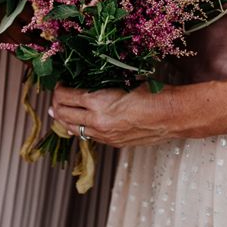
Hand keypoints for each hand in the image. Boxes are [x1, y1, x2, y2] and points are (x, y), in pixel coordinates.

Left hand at [50, 83, 181, 147]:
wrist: (171, 116)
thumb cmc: (151, 93)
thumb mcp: (122, 82)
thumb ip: (102, 85)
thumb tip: (86, 84)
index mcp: (98, 102)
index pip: (66, 96)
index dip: (58, 89)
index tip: (59, 84)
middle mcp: (98, 121)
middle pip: (64, 114)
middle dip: (56, 105)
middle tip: (54, 97)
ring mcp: (105, 135)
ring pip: (73, 129)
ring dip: (63, 119)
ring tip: (58, 112)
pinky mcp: (113, 143)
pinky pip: (88, 137)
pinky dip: (79, 129)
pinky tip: (78, 124)